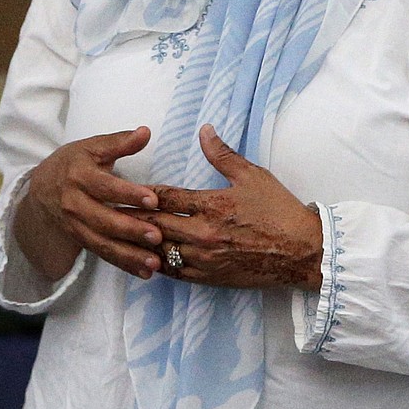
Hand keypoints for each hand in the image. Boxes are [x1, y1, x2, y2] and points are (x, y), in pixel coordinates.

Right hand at [14, 127, 163, 280]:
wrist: (40, 188)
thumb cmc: (74, 163)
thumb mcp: (92, 147)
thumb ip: (120, 142)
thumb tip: (145, 132)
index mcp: (79, 175)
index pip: (105, 186)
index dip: (129, 193)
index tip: (153, 199)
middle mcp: (75, 203)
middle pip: (103, 219)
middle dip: (130, 229)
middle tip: (156, 236)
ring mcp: (76, 225)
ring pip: (103, 242)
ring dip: (129, 255)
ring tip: (155, 262)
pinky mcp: (81, 240)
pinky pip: (103, 254)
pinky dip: (124, 264)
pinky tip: (146, 271)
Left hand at [132, 124, 321, 290]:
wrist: (301, 251)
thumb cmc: (279, 210)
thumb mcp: (253, 175)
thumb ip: (223, 154)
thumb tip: (204, 130)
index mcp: (211, 205)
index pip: (165, 196)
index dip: (141, 192)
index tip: (121, 188)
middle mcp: (203, 233)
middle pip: (155, 223)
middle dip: (131, 216)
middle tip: (107, 210)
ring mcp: (205, 259)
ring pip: (161, 250)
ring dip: (140, 242)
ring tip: (117, 234)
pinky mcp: (210, 278)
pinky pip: (175, 273)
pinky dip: (158, 264)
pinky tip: (145, 257)